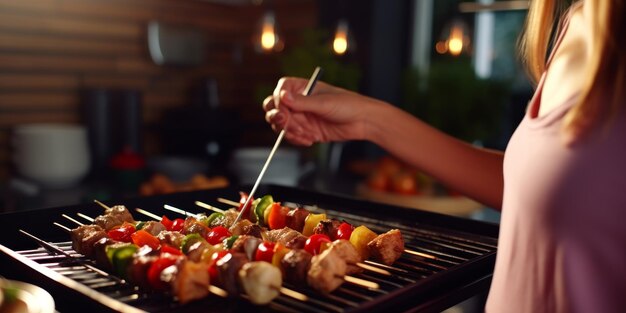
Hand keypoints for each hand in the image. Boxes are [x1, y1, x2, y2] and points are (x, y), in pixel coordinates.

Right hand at [263, 77, 382, 145]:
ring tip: (305, 133)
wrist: (362, 122)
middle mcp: (298, 101)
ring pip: (280, 124)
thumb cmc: (347, 105)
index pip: (279, 92)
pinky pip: (291, 136)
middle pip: (273, 108)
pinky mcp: (305, 130)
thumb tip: (282, 96)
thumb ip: (302, 102)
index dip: (278, 102)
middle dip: (279, 118)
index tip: (284, 110)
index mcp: (301, 88)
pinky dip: (297, 139)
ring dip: (289, 131)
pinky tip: (310, 139)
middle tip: (287, 123)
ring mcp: (300, 116)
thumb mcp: (324, 102)